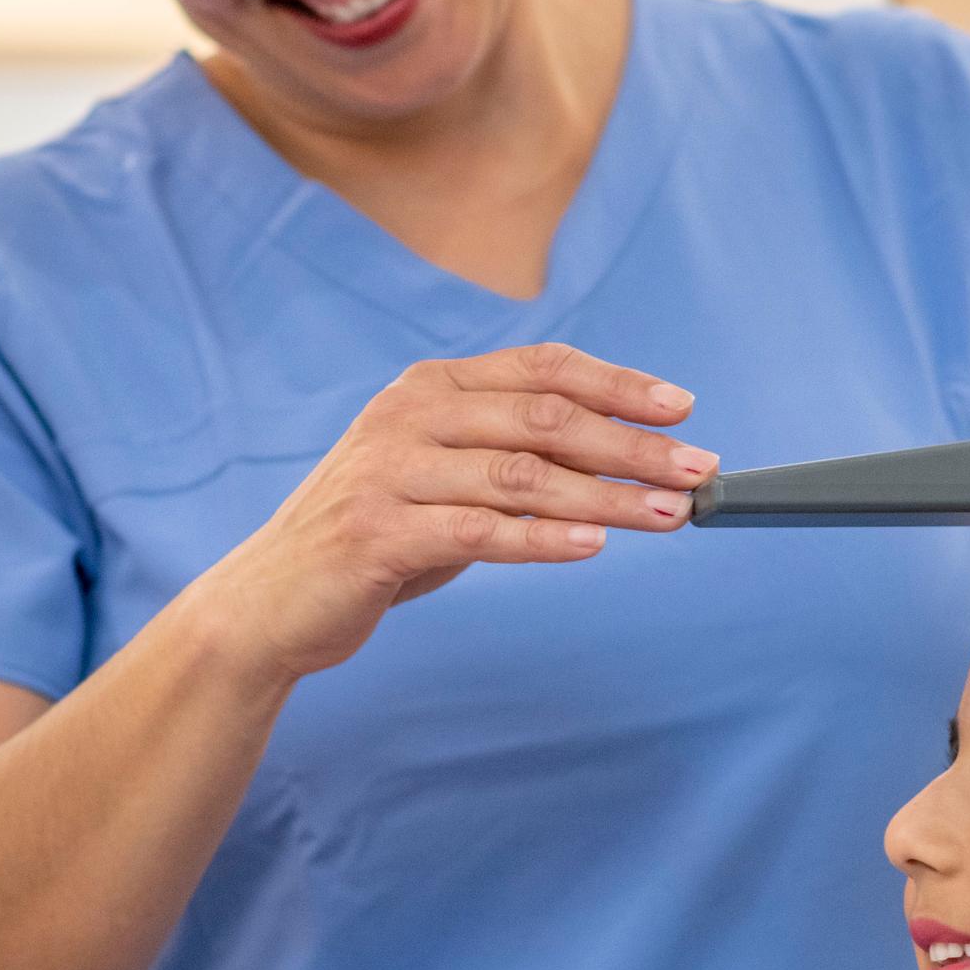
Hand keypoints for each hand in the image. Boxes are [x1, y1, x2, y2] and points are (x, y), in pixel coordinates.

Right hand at [189, 342, 715, 684]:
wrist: (270, 602)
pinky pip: (479, 532)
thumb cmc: (374, 539)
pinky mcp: (376, 533)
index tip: (682, 407)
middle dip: (632, 445)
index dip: (617, 383)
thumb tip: (627, 460)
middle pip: (544, 419)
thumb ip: (515, 461)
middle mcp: (407, 415)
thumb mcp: (445, 482)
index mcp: (428, 388)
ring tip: (670, 515)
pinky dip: (543, 540)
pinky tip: (594, 547)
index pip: (541, 368)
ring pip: (523, 477)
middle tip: (699, 469)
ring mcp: (389, 472)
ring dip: (607, 497)